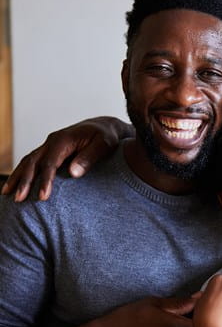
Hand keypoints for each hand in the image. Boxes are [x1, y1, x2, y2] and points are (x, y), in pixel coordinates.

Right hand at [2, 117, 131, 201]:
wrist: (104, 126)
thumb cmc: (106, 136)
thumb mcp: (104, 144)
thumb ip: (89, 157)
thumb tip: (73, 173)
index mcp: (63, 139)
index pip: (50, 162)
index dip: (46, 180)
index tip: (43, 197)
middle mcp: (52, 141)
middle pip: (33, 162)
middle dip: (24, 181)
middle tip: (18, 199)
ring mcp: (49, 145)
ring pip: (28, 161)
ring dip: (17, 177)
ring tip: (7, 194)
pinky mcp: (50, 151)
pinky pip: (32, 162)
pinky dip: (22, 172)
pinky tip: (16, 184)